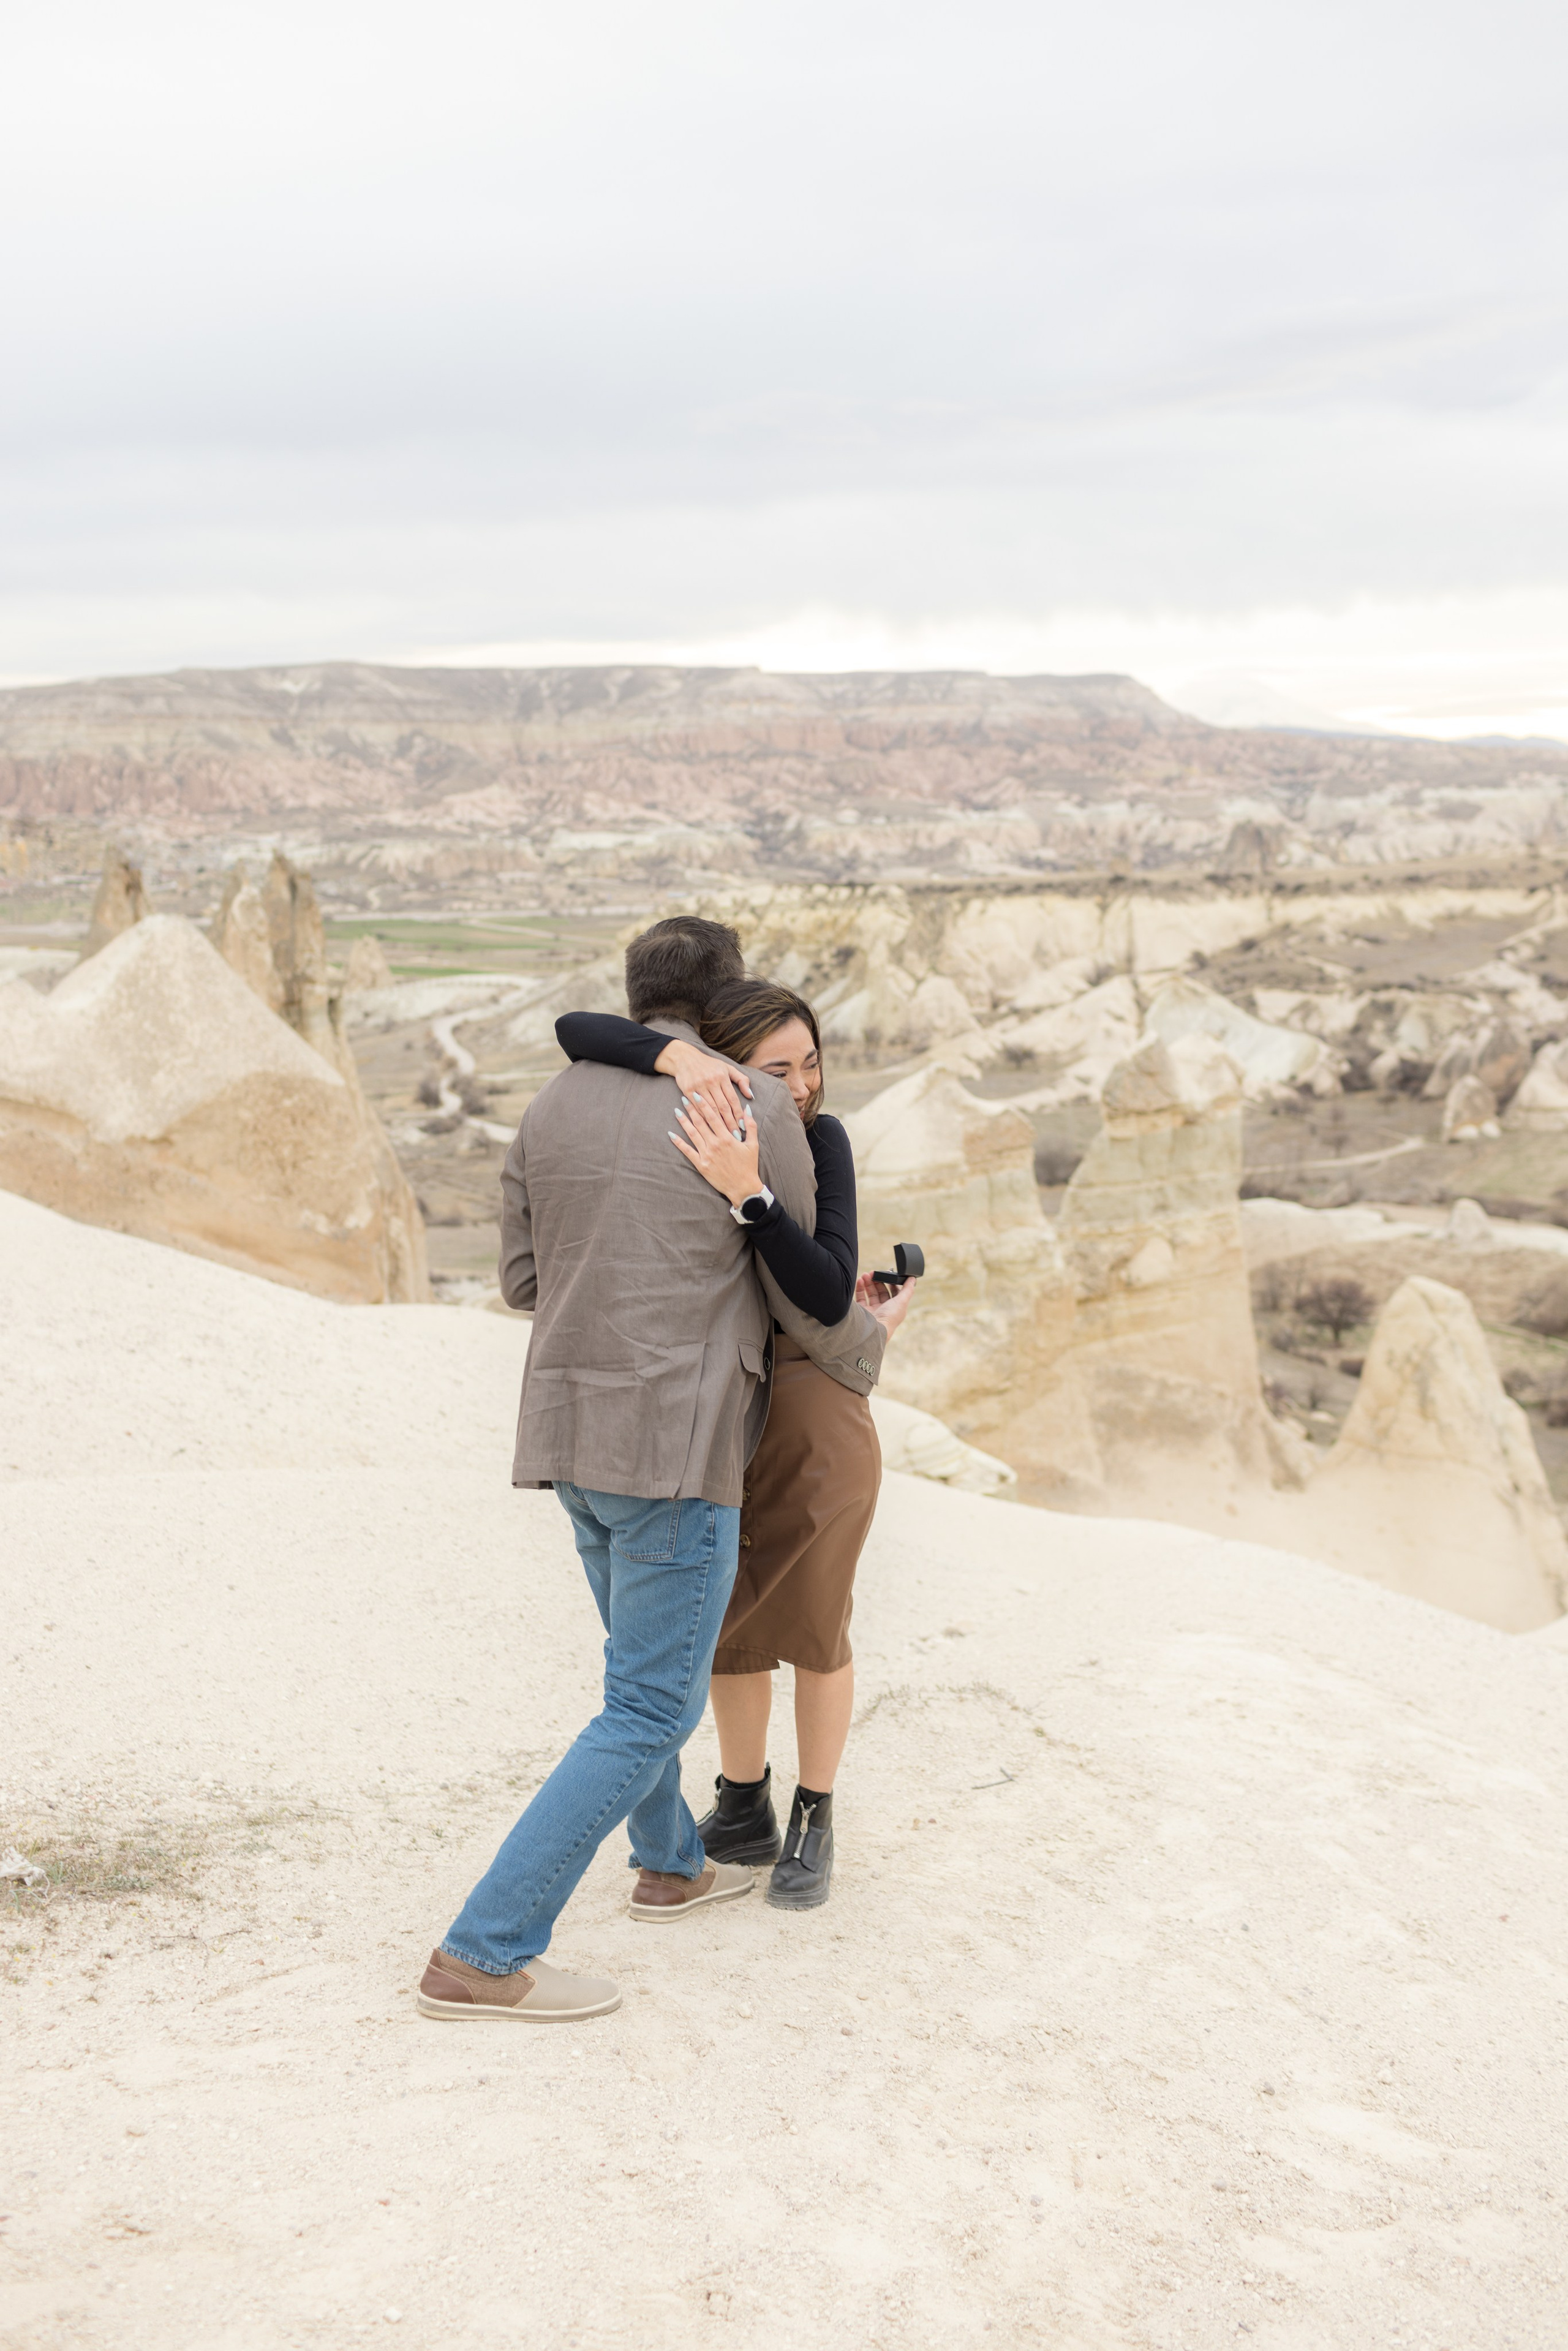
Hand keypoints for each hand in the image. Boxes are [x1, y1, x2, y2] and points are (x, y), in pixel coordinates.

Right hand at [653, 1039, 751, 1133]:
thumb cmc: (709, 1064)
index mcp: (722, 1076)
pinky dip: (704, 1119)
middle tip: (736, 1136)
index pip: (732, 1099)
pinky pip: (697, 1108)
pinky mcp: (687, 1091)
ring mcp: (698, 1087)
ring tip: (725, 1136)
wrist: (684, 1059)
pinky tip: (709, 1128)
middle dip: (730, 1123)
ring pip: (711, 1110)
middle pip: (723, 1107)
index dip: (739, 1114)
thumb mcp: (727, 1068)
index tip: (744, 1126)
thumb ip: (742, 1080)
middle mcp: (711, 1082)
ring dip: (718, 1124)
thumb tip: (750, 1095)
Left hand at [669, 1087, 762, 1207]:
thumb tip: (747, 1108)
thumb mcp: (753, 1145)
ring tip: (677, 1111)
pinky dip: (679, 1143)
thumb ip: (751, 1126)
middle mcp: (715, 1144)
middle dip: (691, 1109)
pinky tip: (671, 1134)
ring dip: (684, 1122)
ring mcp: (707, 1155)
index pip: (713, 1117)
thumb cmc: (749, 1166)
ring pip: (693, 1134)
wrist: (743, 1188)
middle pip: (700, 1123)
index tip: (697, 1094)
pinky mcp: (701, 1165)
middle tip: (684, 1097)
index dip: (704, 1105)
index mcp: (727, 1137)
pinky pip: (687, 1151)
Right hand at [857, 1269, 916, 1337]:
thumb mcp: (902, 1301)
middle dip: (878, 1281)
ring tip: (865, 1275)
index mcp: (895, 1308)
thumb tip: (913, 1278)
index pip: (894, 1292)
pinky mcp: (862, 1311)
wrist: (873, 1329)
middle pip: (881, 1292)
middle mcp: (884, 1309)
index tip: (887, 1274)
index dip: (891, 1283)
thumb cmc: (889, 1317)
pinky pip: (861, 1298)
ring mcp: (873, 1311)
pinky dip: (860, 1288)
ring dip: (868, 1283)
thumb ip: (908, 1289)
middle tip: (873, 1273)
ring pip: (870, 1293)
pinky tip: (860, 1280)